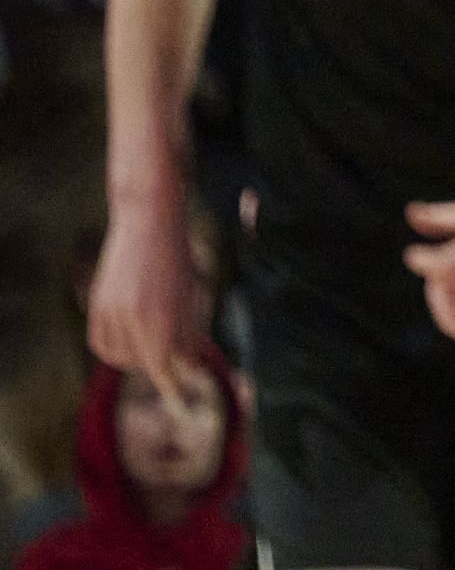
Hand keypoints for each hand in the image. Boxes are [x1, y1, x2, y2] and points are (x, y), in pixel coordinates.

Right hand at [87, 201, 199, 392]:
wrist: (148, 222)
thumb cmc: (178, 257)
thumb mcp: (190, 295)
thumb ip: (187, 332)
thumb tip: (189, 364)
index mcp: (164, 318)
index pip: (164, 367)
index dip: (172, 386)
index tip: (181, 399)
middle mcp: (135, 319)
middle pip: (144, 363)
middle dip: (159, 364)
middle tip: (174, 355)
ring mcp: (112, 312)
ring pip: (118, 357)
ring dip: (135, 358)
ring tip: (151, 343)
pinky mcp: (96, 305)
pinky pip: (99, 343)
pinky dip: (112, 349)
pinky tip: (127, 341)